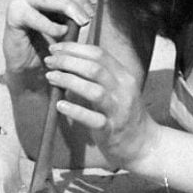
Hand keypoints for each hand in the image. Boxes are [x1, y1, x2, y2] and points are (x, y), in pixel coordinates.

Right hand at [3, 0, 97, 74]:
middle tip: (89, 14)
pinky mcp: (13, 15)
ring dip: (70, 9)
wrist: (29, 60)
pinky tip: (62, 32)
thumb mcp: (69, 15)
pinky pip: (36, 18)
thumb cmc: (50, 35)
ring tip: (82, 22)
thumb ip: (79, 1)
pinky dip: (52, 26)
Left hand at [44, 41, 158, 169]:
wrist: (143, 144)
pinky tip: (60, 105)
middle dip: (68, 61)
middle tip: (49, 60)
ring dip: (69, 81)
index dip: (75, 48)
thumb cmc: (124, 114)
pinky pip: (92, 119)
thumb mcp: (118, 90)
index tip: (56, 48)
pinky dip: (75, 110)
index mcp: (124, 76)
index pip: (99, 54)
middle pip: (95, 68)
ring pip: (94, 90)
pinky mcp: (111, 130)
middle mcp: (124, 90)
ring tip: (51, 77)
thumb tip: (69, 61)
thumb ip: (100, 76)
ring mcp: (118, 110)